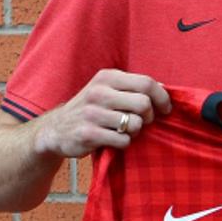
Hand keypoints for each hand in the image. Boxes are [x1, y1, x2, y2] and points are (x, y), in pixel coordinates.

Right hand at [32, 69, 171, 158]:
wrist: (56, 129)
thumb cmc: (92, 109)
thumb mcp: (108, 90)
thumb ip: (133, 88)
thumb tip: (165, 90)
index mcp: (107, 77)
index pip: (147, 83)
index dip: (162, 98)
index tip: (165, 109)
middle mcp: (98, 92)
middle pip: (144, 104)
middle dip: (149, 117)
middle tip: (142, 122)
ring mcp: (91, 113)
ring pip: (135, 124)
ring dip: (135, 131)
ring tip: (124, 130)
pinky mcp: (87, 133)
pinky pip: (123, 140)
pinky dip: (124, 143)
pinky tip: (113, 139)